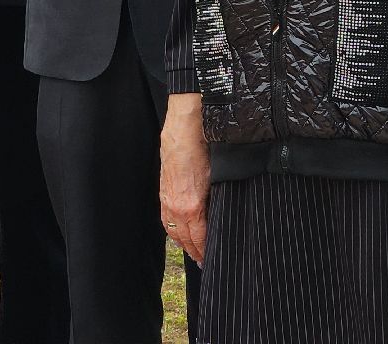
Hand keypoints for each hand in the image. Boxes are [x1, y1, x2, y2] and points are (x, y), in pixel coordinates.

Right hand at [159, 93, 209, 265]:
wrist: (184, 127)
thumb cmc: (204, 148)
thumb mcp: (218, 177)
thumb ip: (217, 200)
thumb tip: (224, 214)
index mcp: (191, 207)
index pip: (199, 239)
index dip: (206, 252)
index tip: (212, 260)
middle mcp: (176, 207)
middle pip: (186, 239)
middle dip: (196, 252)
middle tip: (205, 261)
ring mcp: (167, 200)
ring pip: (174, 231)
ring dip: (184, 243)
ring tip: (193, 251)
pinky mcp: (163, 191)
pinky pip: (166, 219)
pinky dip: (173, 230)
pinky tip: (179, 232)